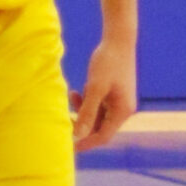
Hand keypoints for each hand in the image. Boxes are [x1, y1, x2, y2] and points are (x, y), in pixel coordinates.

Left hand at [70, 35, 136, 152]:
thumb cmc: (108, 62)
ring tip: (72, 97)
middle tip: (62, 121)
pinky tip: (75, 93)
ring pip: (96, 116)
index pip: (103, 136)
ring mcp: (118, 101)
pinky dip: (85, 103)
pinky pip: (97, 105)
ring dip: (82, 112)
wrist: (118, 39)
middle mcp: (123, 109)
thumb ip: (87, 112)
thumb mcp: (95, 88)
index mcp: (122, 111)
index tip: (67, 146)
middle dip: (81, 126)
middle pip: (99, 128)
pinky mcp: (112, 93)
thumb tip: (78, 135)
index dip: (85, 143)